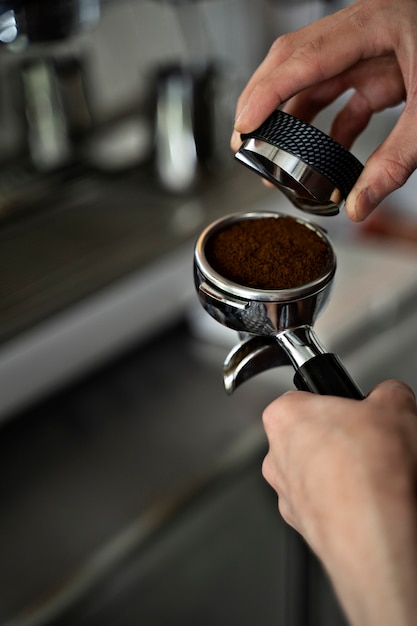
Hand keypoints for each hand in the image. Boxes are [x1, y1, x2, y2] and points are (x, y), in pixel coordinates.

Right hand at [231, 0, 416, 221]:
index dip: (265, 94)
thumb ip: (396, 161)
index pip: (302, 59)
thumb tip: (358, 204)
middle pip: (293, 61)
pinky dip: (326, 126)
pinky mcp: (381, 68)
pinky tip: (321, 156)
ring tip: (272, 153)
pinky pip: (340, 95)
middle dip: (263, 100)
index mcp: (375, 23)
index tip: (243, 126)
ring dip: (290, 117)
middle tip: (243, 140)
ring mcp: (370, 48)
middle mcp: (364, 30)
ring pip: (311, 78)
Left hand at [262, 379, 416, 625]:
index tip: (354, 409)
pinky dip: (344, 503)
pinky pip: (324, 505)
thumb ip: (387, 392)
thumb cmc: (370, 472)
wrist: (375, 535)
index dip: (335, 402)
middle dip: (338, 438)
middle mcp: (276, 456)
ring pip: (315, 474)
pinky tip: (370, 501)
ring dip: (340, 472)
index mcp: (284, 416)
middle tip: (369, 441)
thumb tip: (391, 395)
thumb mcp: (394, 406)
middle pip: (308, 437)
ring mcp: (287, 495)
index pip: (302, 397)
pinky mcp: (303, 526)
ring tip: (375, 474)